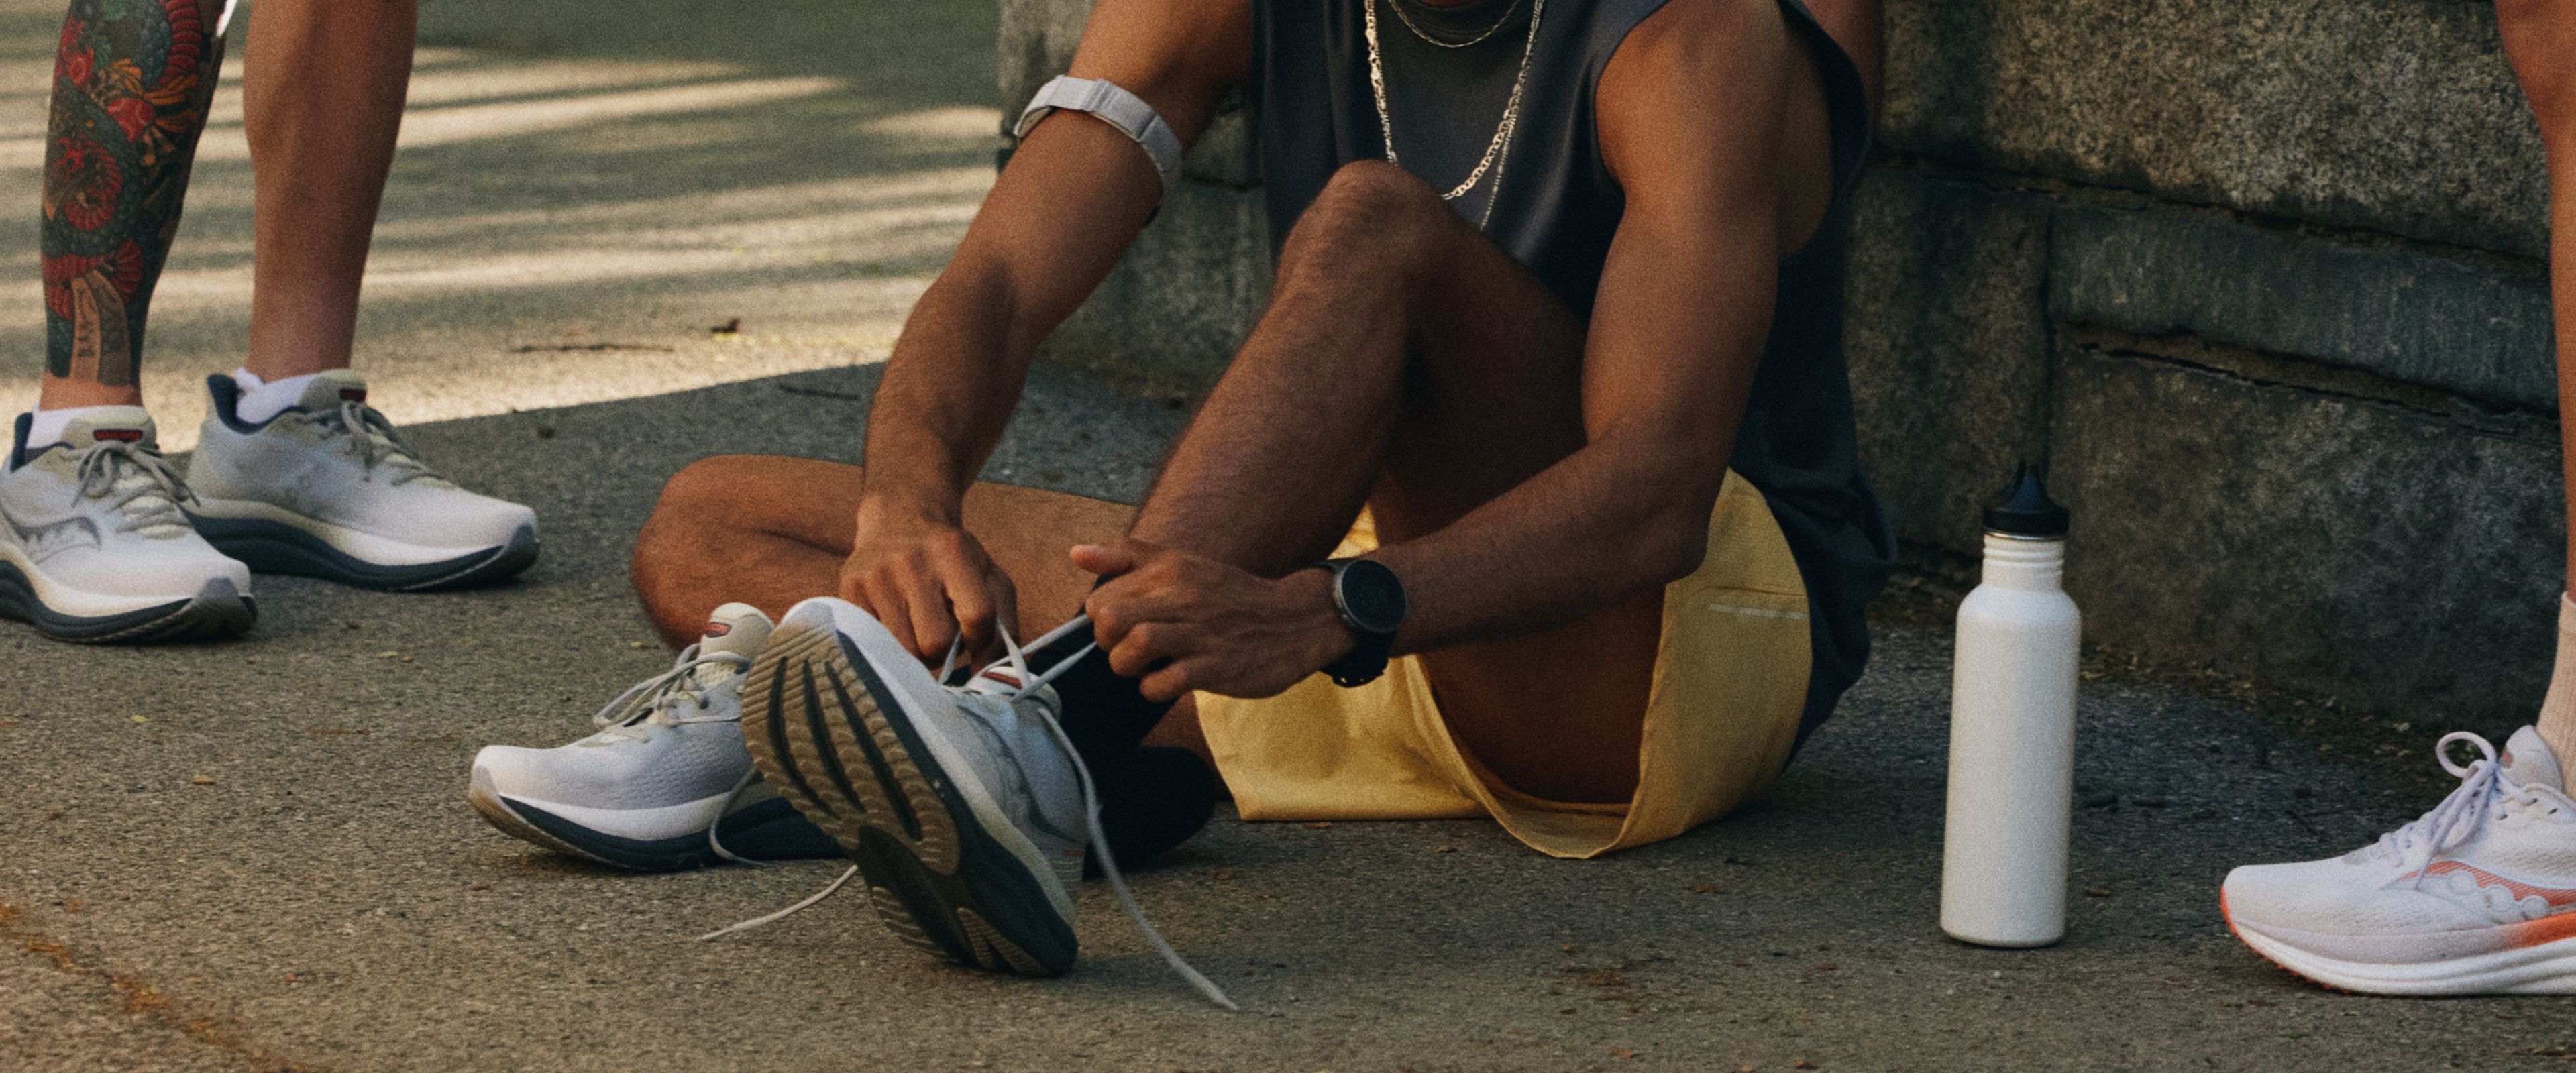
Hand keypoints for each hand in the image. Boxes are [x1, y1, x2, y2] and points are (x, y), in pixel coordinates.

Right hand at [840, 499, 1018, 663]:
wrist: (898, 520)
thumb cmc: (951, 559)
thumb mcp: (988, 577)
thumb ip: (1004, 625)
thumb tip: (986, 672)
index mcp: (952, 552)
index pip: (977, 616)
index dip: (980, 637)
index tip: (974, 634)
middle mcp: (910, 561)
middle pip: (936, 643)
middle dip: (944, 649)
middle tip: (941, 631)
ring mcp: (875, 576)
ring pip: (905, 651)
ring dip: (918, 651)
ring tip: (918, 627)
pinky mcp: (850, 591)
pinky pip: (876, 645)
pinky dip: (891, 644)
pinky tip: (896, 622)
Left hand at [1072, 538, 1352, 703]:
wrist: (1295, 620)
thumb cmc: (1229, 596)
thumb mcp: (1182, 563)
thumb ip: (1128, 557)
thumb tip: (1075, 553)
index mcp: (1172, 570)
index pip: (1104, 596)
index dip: (1101, 620)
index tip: (1121, 628)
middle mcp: (1185, 597)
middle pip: (1112, 618)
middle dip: (1107, 643)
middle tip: (1125, 650)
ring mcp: (1202, 633)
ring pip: (1135, 646)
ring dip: (1126, 666)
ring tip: (1141, 668)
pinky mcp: (1217, 668)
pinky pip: (1165, 683)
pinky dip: (1153, 689)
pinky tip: (1164, 684)